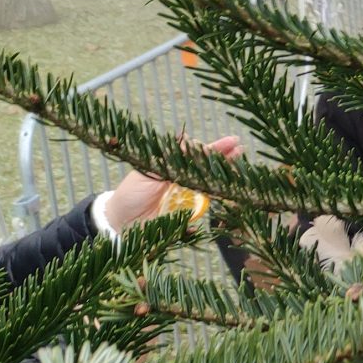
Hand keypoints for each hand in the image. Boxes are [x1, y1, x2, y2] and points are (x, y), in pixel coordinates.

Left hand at [107, 135, 240, 225]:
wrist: (121, 222)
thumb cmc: (131, 194)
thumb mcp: (149, 173)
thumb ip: (169, 160)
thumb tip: (187, 140)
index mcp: (172, 167)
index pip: (197, 155)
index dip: (214, 149)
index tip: (231, 142)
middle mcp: (182, 180)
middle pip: (207, 167)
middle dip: (225, 158)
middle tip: (241, 149)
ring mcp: (186, 197)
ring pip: (210, 183)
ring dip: (226, 175)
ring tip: (241, 164)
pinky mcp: (188, 214)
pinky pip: (206, 206)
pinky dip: (216, 198)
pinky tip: (230, 189)